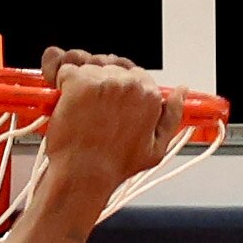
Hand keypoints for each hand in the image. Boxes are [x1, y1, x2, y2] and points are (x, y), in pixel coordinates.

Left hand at [37, 48, 179, 190]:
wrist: (84, 176)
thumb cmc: (114, 166)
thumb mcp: (157, 148)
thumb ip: (172, 116)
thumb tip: (181, 92)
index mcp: (150, 95)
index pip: (133, 73)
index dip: (116, 86)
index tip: (106, 101)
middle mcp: (130, 83)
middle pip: (110, 66)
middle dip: (98, 82)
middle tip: (89, 108)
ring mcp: (105, 81)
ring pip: (88, 67)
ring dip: (79, 83)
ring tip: (78, 109)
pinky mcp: (80, 82)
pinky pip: (66, 70)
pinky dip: (60, 82)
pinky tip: (64, 101)